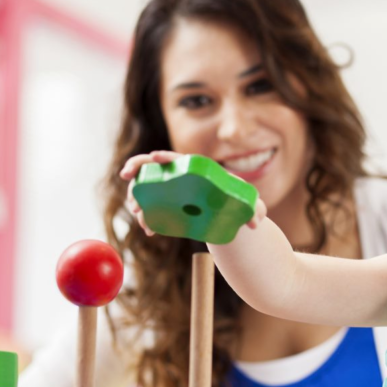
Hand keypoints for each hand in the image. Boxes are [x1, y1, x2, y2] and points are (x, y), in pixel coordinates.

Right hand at [119, 150, 267, 234]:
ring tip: (142, 218)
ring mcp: (171, 189)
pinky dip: (146, 217)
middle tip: (131, 190)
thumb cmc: (238, 202)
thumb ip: (256, 211)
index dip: (164, 156)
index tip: (154, 157)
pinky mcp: (168, 204)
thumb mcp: (250, 205)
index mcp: (197, 169)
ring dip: (137, 199)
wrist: (230, 215)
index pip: (177, 158)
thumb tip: (254, 224)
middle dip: (137, 174)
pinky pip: (150, 206)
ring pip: (146, 187)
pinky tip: (149, 230)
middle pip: (152, 167)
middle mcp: (180, 175)